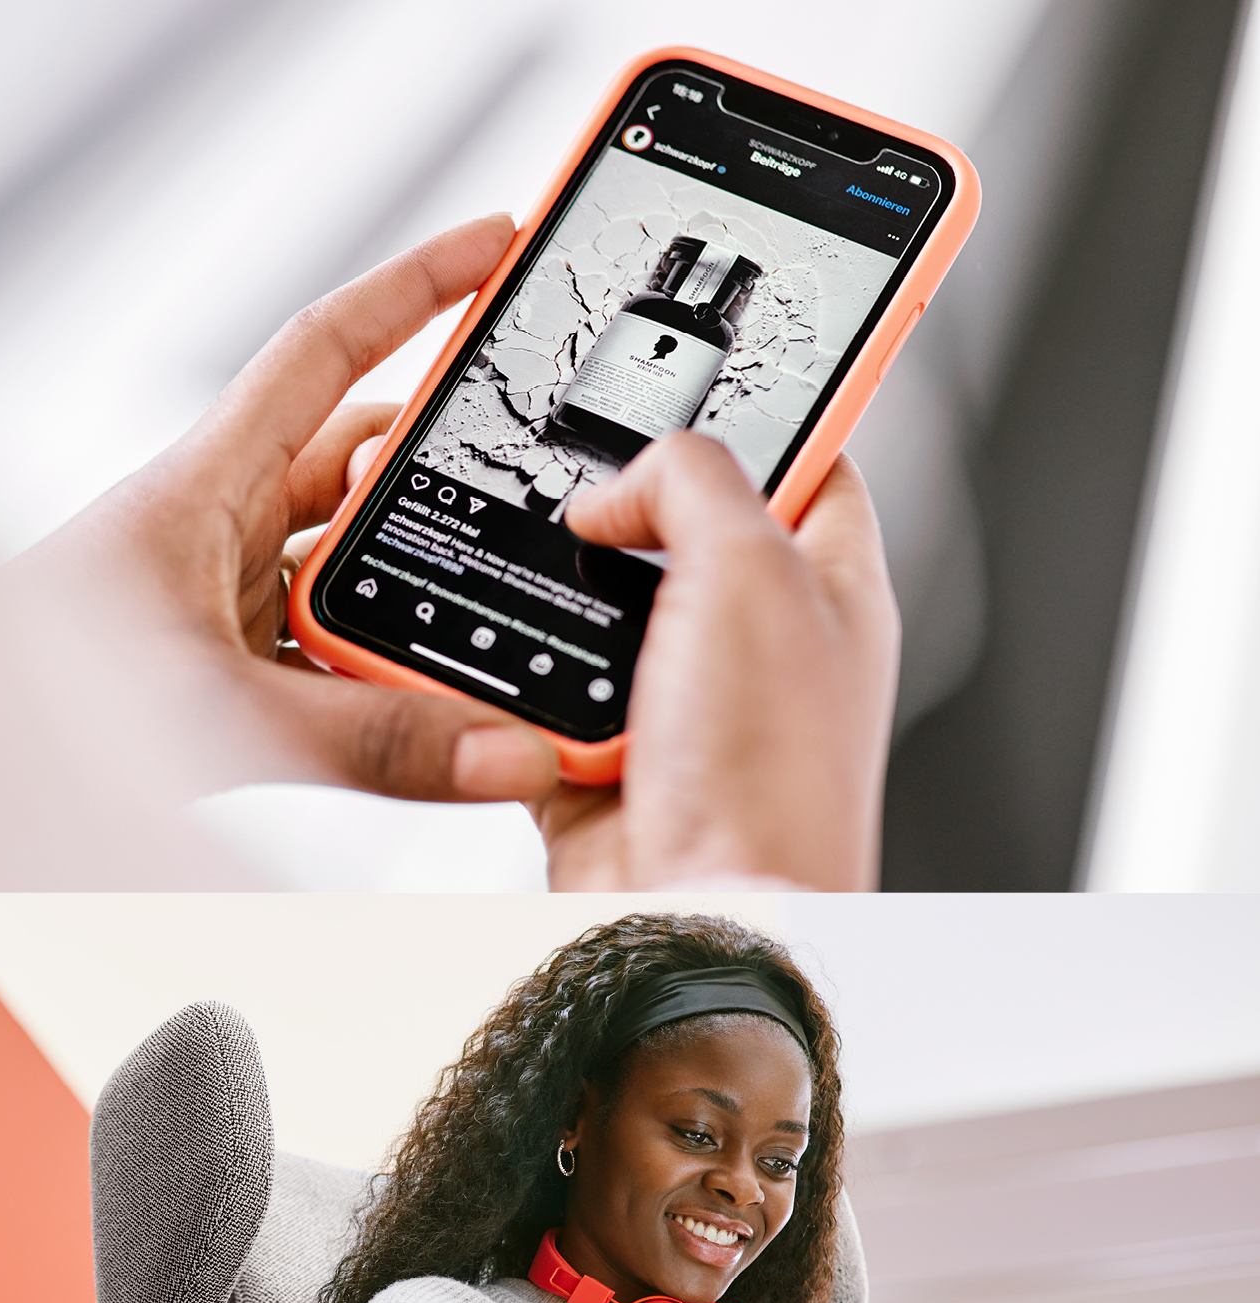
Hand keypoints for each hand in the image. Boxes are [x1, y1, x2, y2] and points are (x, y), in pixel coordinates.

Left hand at [25, 214, 569, 803]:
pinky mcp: (207, 662)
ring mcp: (208, 594)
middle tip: (536, 483)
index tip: (499, 239)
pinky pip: (318, 638)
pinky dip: (374, 657)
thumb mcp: (215, 717)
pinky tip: (422, 702)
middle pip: (358, 462)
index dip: (416, 285)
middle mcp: (207, 526)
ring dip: (411, 582)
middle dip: (445, 469)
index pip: (325, 349)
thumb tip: (502, 746)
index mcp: (197, 486)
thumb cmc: (14, 711)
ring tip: (492, 616)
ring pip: (345, 559)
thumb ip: (365, 740)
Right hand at [530, 435, 898, 887]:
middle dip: (604, 507)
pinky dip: (495, 678)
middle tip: (562, 481)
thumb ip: (690, 479)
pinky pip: (520, 687)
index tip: (683, 371)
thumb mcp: (754, 572)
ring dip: (541, 599)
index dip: (749, 407)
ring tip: (523, 579)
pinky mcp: (589, 750)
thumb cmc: (773, 780)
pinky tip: (494, 670)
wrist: (700, 917)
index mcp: (823, 579)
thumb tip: (610, 481)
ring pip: (579, 603)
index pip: (802, 451)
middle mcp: (749, 635)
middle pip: (663, 522)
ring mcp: (666, 695)